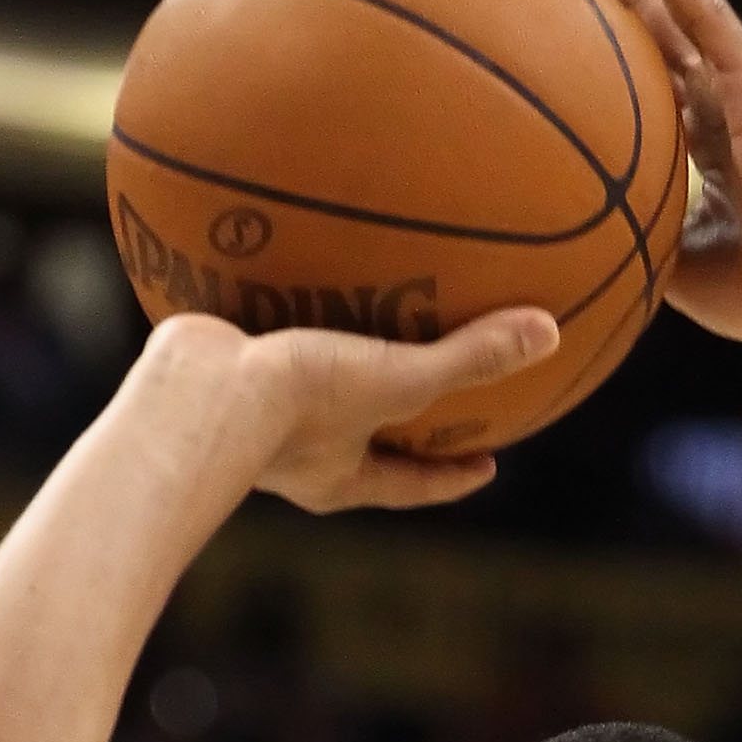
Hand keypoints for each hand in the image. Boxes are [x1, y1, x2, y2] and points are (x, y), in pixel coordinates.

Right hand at [134, 306, 559, 515]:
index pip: (410, 483)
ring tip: (355, 318)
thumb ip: (469, 358)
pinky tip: (281, 257)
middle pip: (359, 442)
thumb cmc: (293, 405)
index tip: (487, 464)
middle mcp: (295, 456)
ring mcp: (251, 415)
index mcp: (338, 476)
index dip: (450, 477)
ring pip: (305, 390)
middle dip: (391, 422)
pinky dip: (274, 304)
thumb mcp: (396, 379)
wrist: (191, 394)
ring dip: (331, 360)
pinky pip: (258, 335)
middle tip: (429, 397)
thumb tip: (549, 334)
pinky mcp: (218, 370)